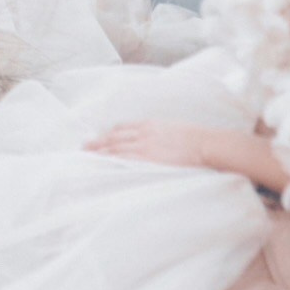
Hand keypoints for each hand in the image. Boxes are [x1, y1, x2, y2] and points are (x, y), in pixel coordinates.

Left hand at [86, 120, 213, 167]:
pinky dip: (111, 161)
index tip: (102, 137)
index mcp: (151, 125)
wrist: (205, 144)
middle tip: (84, 147)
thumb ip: (162, 134)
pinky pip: (124, 160)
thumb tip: (159, 142)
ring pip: (115, 148)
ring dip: (100, 152)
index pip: (124, 127)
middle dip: (99, 142)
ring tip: (87, 157)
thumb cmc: (197, 139)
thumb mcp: (175, 129)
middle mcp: (144, 133)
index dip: (110, 133)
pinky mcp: (147, 159)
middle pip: (115, 137)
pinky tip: (102, 164)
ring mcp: (144, 146)